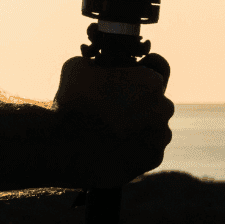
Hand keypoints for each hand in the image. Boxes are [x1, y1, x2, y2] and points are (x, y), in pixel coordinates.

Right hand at [52, 53, 172, 187]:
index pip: (154, 74)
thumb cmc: (69, 102)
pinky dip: (136, 150)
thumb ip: (99, 64)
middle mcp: (163, 107)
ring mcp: (160, 135)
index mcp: (151, 81)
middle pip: (156, 103)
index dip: (137, 79)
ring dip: (141, 129)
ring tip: (112, 134)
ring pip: (155, 128)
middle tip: (113, 112)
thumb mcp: (80, 66)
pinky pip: (150, 151)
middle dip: (140, 105)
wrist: (61, 146)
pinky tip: (115, 149)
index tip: (123, 86)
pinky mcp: (154, 159)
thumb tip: (98, 67)